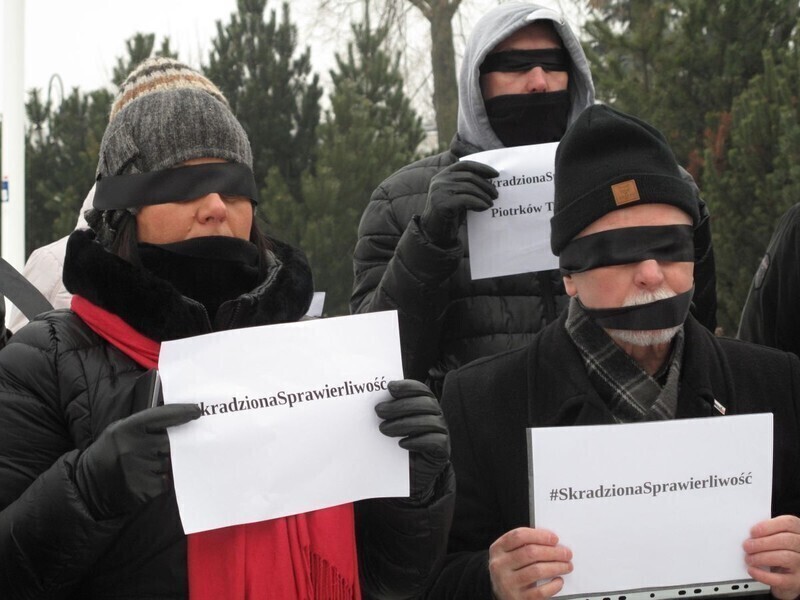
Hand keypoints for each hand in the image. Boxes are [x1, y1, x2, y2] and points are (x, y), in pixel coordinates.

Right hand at [75, 403, 201, 518]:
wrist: (87, 486)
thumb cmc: (109, 453)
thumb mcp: (119, 431)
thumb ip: (144, 424)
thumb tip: (176, 418)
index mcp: (125, 429)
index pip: (162, 416)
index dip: (181, 413)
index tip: (196, 411)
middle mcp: (130, 448)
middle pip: (168, 442)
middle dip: (167, 446)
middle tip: (156, 450)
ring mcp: (135, 470)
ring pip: (166, 463)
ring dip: (161, 465)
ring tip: (142, 467)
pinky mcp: (141, 490)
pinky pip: (163, 481)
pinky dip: (158, 480)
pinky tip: (143, 479)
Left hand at [376, 379, 448, 503]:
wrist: (408, 473)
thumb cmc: (397, 444)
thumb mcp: (392, 425)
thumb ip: (388, 412)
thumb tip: (375, 402)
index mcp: (425, 404)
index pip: (421, 390)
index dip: (407, 386)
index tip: (389, 388)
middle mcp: (436, 415)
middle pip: (425, 403)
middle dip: (400, 405)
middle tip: (379, 411)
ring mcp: (442, 432)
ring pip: (429, 421)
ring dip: (404, 424)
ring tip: (384, 430)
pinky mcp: (443, 449)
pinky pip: (435, 441)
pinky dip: (417, 441)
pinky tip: (402, 444)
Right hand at [420, 160, 498, 246]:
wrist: (435, 230)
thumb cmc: (449, 212)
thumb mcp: (457, 195)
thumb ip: (466, 185)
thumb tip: (490, 181)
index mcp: (443, 175)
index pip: (465, 165)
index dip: (482, 168)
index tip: (495, 174)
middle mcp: (440, 180)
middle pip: (469, 177)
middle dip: (486, 185)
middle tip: (496, 194)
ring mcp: (440, 191)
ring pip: (469, 188)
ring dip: (484, 195)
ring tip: (491, 202)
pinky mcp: (443, 203)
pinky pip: (466, 199)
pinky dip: (479, 203)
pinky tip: (485, 207)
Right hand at [489, 528, 572, 599]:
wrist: (502, 595)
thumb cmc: (510, 571)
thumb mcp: (509, 554)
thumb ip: (524, 545)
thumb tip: (551, 542)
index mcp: (497, 549)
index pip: (519, 536)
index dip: (539, 535)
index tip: (554, 538)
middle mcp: (499, 565)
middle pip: (530, 552)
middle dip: (553, 552)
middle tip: (566, 553)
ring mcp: (508, 583)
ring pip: (537, 570)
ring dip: (557, 567)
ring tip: (567, 566)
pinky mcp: (518, 598)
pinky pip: (540, 591)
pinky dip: (553, 585)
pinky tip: (558, 581)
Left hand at [743, 515, 799, 599]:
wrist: (790, 573)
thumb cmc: (780, 551)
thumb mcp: (777, 537)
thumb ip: (768, 533)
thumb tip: (749, 534)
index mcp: (798, 532)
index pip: (788, 523)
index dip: (768, 526)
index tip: (753, 531)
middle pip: (786, 540)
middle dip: (762, 543)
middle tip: (747, 546)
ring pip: (784, 557)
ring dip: (762, 557)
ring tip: (749, 558)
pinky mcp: (796, 581)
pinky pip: (780, 579)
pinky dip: (763, 575)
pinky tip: (752, 570)